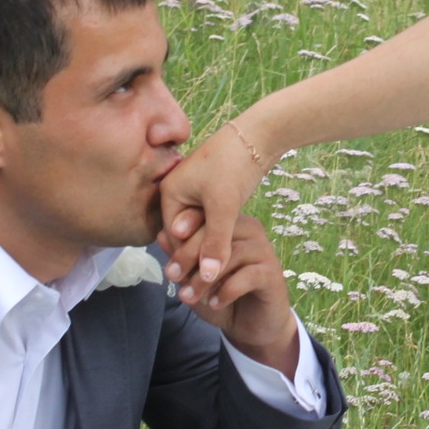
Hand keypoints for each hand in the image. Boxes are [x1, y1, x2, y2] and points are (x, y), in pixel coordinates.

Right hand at [153, 118, 270, 299]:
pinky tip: (230, 258)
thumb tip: (206, 276)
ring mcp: (196, 193)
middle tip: (203, 292)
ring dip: (208, 252)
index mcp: (170, 192)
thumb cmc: (234, 165)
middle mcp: (178, 192)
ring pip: (199, 232)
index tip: (195, 289)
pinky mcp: (213, 194)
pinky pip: (211, 223)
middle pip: (184, 236)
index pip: (173, 238)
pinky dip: (218, 239)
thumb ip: (215, 242)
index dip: (185, 263)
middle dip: (194, 261)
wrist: (259, 135)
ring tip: (218, 280)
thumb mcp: (223, 206)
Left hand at [167, 210, 300, 375]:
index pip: (205, 218)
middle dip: (189, 256)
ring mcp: (263, 250)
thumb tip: (161, 235)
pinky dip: (226, 291)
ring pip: (231, 255)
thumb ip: (181, 258)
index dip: (182, 237)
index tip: (168, 265)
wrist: (251, 326)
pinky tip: (214, 304)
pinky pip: (247, 276)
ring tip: (190, 297)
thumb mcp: (194, 278)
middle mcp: (249, 231)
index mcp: (230, 225)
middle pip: (217, 233)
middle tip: (173, 279)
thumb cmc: (221, 296)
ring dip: (205, 279)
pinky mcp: (272, 273)